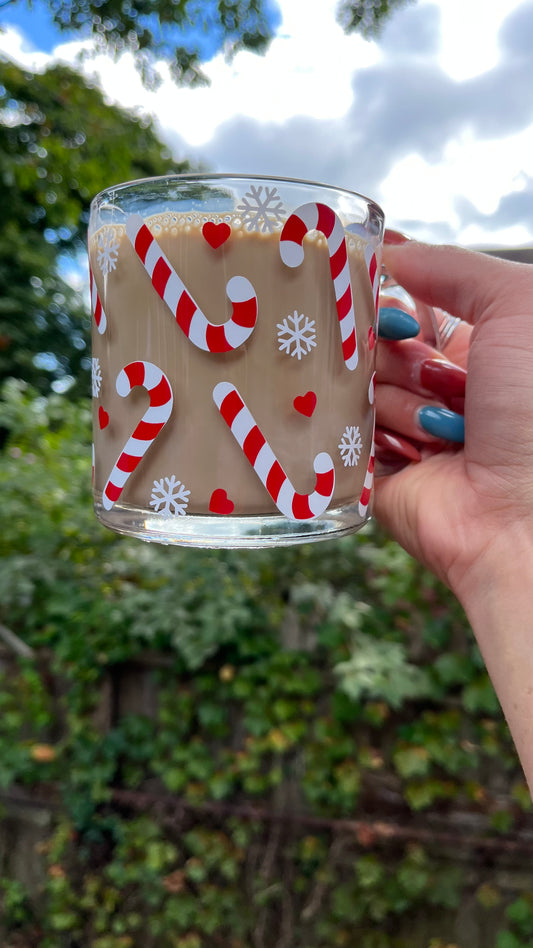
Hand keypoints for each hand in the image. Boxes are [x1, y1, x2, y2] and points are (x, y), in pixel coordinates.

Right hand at [374, 240, 532, 604]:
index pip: (407, 301)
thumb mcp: (520, 307)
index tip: (365, 283)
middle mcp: (435, 386)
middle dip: (397, 351)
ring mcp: (402, 429)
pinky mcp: (372, 471)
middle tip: (438, 375)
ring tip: (448, 432)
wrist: (524, 519)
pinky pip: (340, 433)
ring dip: (402, 402)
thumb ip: (454, 267)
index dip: (387, 292)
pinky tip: (416, 452)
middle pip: (374, 341)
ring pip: (358, 386)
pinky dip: (375, 436)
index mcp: (474, 346)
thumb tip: (390, 250)